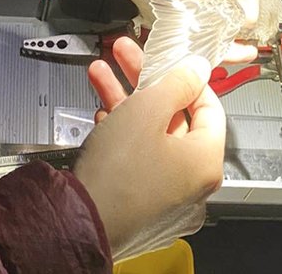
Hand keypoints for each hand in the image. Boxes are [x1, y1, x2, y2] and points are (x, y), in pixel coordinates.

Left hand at [61, 0, 261, 60]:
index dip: (247, 6)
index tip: (241, 25)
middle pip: (233, 16)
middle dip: (232, 37)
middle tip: (230, 55)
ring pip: (211, 27)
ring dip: (211, 46)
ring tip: (209, 62)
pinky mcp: (176, 7)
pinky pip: (185, 29)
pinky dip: (185, 43)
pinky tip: (181, 57)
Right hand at [74, 37, 225, 261]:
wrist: (72, 224)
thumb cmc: (116, 174)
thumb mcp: (147, 110)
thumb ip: (177, 82)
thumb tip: (197, 68)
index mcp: (205, 163)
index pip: (209, 107)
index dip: (186, 78)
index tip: (169, 61)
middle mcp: (191, 183)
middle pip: (175, 118)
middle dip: (145, 83)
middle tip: (127, 57)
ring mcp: (165, 196)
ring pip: (150, 135)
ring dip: (126, 100)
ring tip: (101, 74)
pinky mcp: (139, 203)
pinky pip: (137, 158)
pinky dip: (121, 132)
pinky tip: (101, 112)